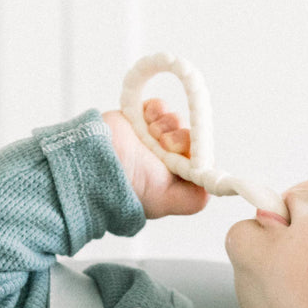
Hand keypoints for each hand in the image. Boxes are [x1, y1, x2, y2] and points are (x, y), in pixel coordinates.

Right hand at [102, 100, 208, 218]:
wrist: (96, 162)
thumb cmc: (127, 186)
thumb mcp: (165, 200)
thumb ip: (193, 199)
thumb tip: (211, 185)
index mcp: (172, 177)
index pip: (199, 158)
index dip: (195, 152)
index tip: (182, 155)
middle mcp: (164, 158)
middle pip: (190, 137)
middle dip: (180, 139)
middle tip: (164, 146)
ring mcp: (151, 138)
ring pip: (176, 120)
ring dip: (167, 124)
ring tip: (151, 135)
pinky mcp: (139, 119)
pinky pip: (160, 106)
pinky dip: (157, 109)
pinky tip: (147, 120)